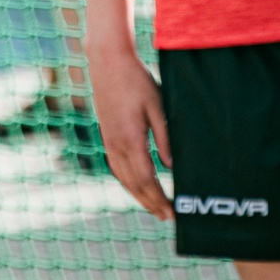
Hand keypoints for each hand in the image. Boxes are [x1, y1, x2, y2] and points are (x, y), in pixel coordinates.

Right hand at [88, 45, 172, 220]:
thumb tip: (171, 167)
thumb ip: (165, 137)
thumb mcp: (157, 106)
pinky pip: (116, 167)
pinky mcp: (107, 134)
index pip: (147, 179)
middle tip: (166, 218)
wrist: (107, 61)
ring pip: (122, 178)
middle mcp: (116, 144)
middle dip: (150, 203)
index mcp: (130, 140)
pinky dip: (128, 182)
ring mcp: (108, 140)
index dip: (159, 199)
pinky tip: (136, 184)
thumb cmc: (137, 80)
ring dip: (138, 195)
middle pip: (134, 184)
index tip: (172, 212)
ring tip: (153, 207)